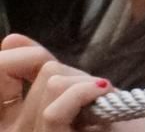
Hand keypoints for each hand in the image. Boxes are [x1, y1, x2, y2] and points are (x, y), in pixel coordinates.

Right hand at [0, 35, 144, 131]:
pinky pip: (54, 111)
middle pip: (36, 73)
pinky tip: (102, 95)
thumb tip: (9, 40)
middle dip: (71, 73)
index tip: (38, 56)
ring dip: (87, 85)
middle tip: (91, 92)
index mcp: (15, 123)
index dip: (13, 59)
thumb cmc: (114, 125)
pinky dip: (84, 93)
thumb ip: (40, 69)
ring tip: (101, 107)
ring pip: (51, 83)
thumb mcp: (74, 90)